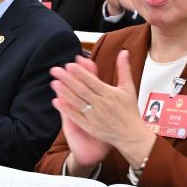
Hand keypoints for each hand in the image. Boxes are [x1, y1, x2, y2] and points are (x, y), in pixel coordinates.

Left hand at [49, 51, 153, 170]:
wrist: (131, 135)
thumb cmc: (130, 110)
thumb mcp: (128, 88)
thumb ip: (123, 69)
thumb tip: (124, 52)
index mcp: (109, 94)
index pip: (92, 81)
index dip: (80, 73)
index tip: (70, 64)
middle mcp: (101, 104)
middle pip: (81, 90)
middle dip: (67, 79)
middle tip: (55, 70)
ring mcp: (94, 116)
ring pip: (77, 102)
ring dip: (65, 92)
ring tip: (54, 83)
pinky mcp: (90, 126)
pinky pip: (76, 116)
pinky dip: (66, 109)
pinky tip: (57, 101)